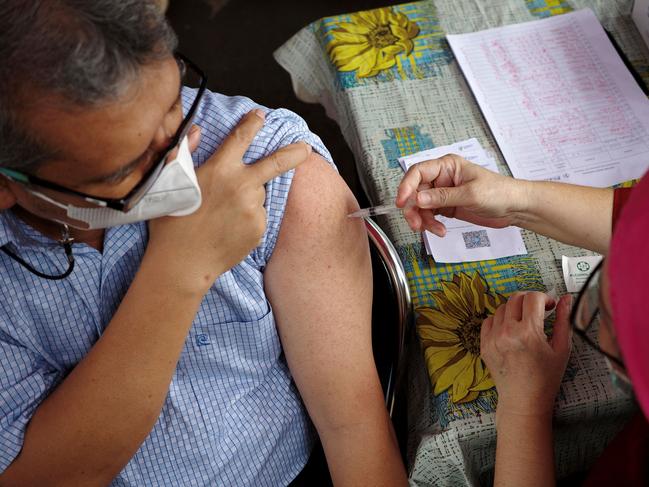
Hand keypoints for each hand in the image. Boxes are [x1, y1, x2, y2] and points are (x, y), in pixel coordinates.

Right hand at [146, 109, 311, 293]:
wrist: (183, 262)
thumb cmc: (171, 221)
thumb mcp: (170, 181)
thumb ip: (185, 152)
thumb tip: (199, 130)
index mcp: (219, 169)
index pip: (241, 138)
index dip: (252, 124)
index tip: (261, 115)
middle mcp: (241, 185)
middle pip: (275, 163)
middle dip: (294, 153)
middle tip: (307, 148)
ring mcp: (253, 208)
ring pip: (258, 195)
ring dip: (248, 198)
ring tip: (222, 215)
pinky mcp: (259, 228)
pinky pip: (257, 216)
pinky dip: (247, 218)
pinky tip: (228, 228)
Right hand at [396, 154, 526, 235]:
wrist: (515, 208)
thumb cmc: (499, 192)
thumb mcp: (470, 194)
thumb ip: (442, 197)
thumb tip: (418, 199)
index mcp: (447, 166)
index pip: (418, 172)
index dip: (406, 186)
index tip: (402, 202)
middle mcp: (442, 178)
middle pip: (415, 192)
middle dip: (413, 209)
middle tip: (416, 224)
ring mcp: (443, 193)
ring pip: (420, 206)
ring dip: (423, 220)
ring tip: (434, 230)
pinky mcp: (446, 207)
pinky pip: (429, 216)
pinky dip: (431, 225)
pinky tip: (440, 230)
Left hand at [480, 292, 572, 418]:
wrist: (524, 400)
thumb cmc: (546, 377)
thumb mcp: (561, 348)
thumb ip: (564, 320)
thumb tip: (566, 298)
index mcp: (529, 332)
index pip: (533, 298)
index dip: (544, 298)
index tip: (549, 306)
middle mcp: (507, 332)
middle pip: (516, 298)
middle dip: (529, 300)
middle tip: (538, 311)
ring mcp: (493, 338)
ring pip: (502, 307)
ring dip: (515, 309)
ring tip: (525, 323)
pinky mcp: (483, 344)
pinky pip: (489, 320)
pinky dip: (500, 320)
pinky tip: (510, 330)